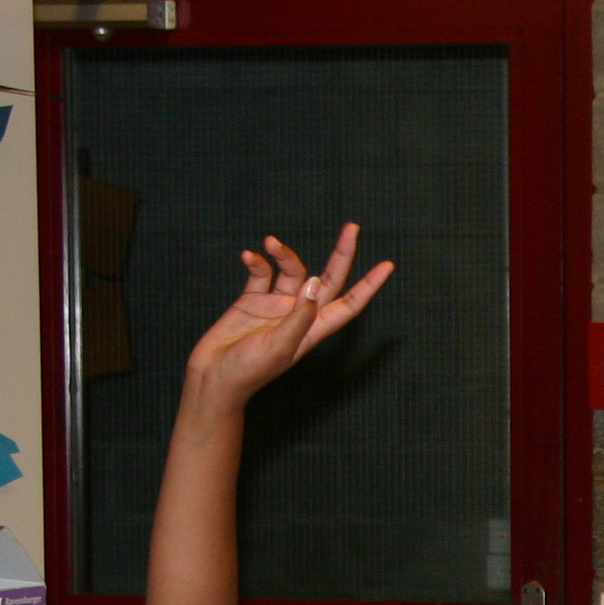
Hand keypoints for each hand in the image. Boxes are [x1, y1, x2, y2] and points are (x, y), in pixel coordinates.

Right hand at [182, 226, 393, 407]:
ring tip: (269, 243)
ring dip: (284, 254)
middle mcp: (300, 313)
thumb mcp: (280, 346)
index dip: (369, 285)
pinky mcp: (252, 300)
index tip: (388, 265)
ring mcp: (277, 305)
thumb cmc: (249, 370)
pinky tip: (249, 256)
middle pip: (328, 278)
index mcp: (314, 329)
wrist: (215, 376)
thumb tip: (316, 282)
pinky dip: (256, 261)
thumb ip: (299, 316)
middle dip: (341, 254)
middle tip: (352, 228)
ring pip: (292, 270)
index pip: (350, 303)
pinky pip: (261, 273)